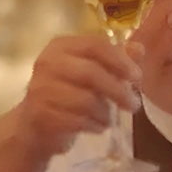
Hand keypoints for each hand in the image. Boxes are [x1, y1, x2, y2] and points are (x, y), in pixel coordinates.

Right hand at [13, 34, 140, 158]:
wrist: (33, 125)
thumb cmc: (67, 95)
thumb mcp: (91, 73)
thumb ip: (114, 60)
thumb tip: (139, 49)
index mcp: (61, 46)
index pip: (95, 45)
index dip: (119, 60)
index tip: (137, 77)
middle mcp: (48, 63)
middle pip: (91, 73)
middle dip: (117, 90)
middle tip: (133, 104)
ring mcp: (41, 89)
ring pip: (85, 100)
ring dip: (105, 113)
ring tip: (110, 118)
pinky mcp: (40, 114)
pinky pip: (77, 121)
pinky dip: (94, 125)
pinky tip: (98, 127)